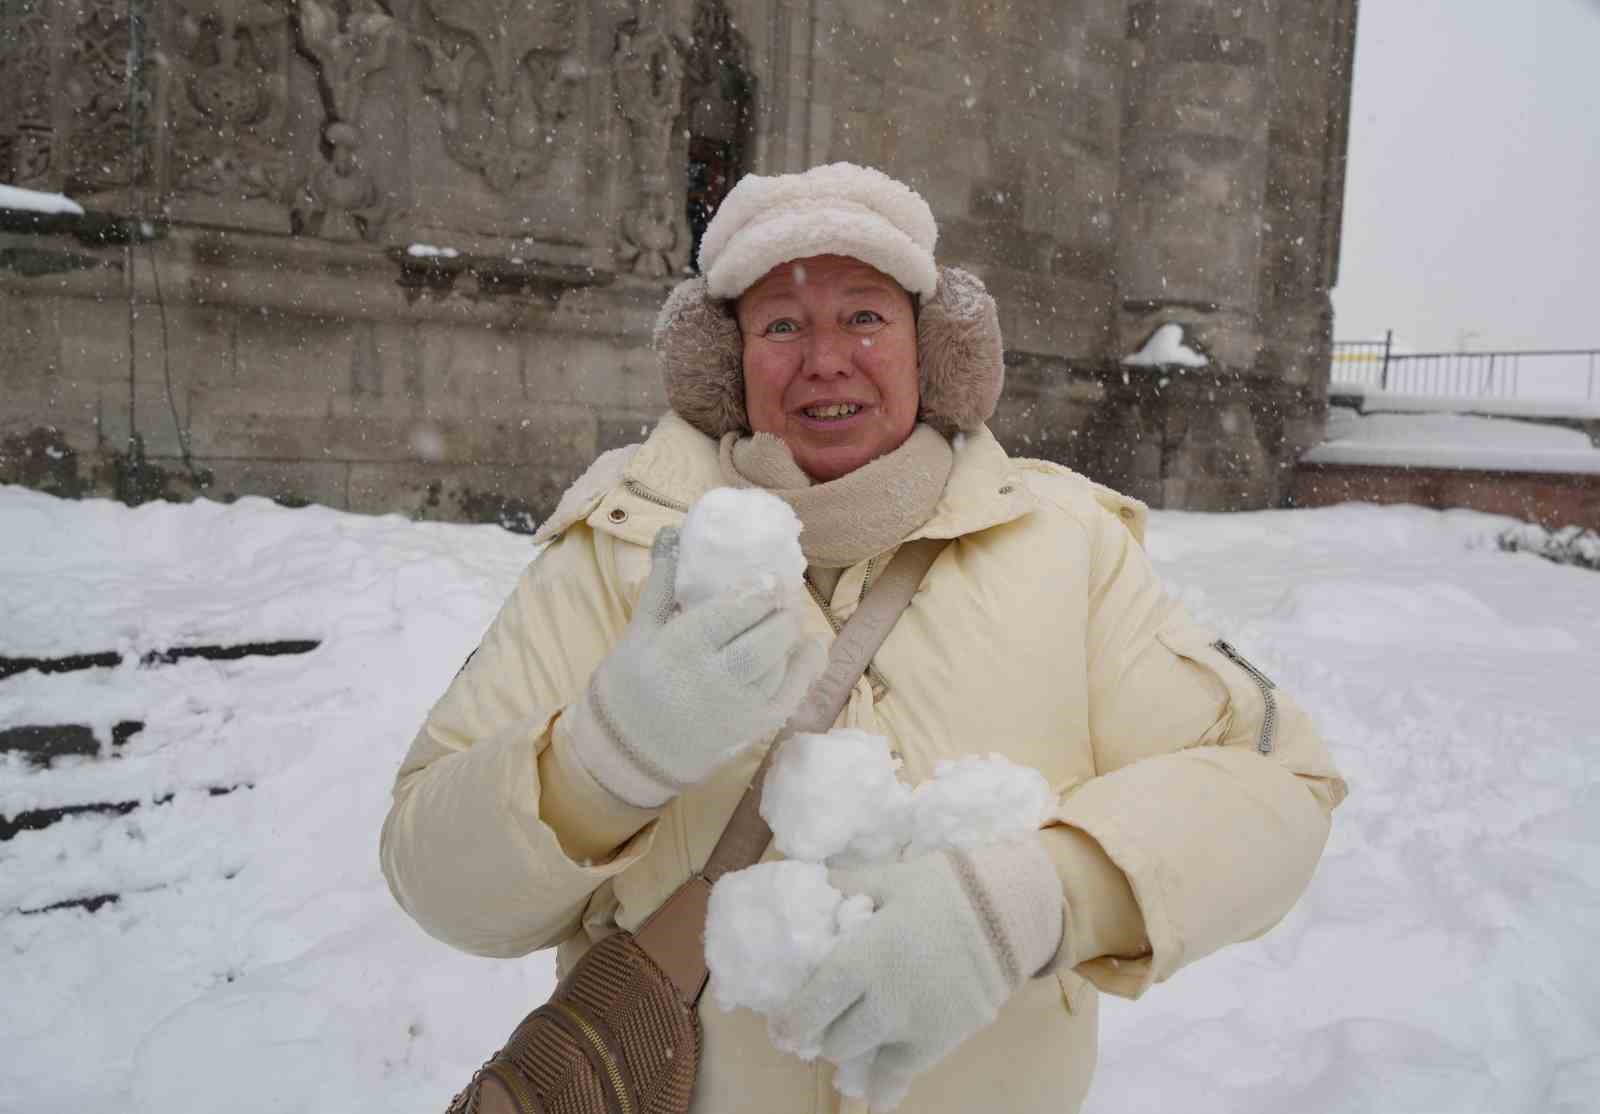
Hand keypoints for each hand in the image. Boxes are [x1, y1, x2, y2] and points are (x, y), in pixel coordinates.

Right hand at [566, 526, 825, 807]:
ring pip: (777, 666)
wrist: (626, 752)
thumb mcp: (639, 631)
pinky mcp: (750, 730)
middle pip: (762, 640)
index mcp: (679, 649)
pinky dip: (806, 670)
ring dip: (792, 636)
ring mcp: (734, 709)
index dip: (759, 592)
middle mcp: (711, 680)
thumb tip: (674, 532)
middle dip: (782, 612)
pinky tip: (813, 648)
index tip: (772, 576)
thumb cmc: (629, 684)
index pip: (732, 614)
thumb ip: (663, 582)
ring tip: (792, 614)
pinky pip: (788, 697)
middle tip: (788, 591)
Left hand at [768, 837, 1066, 1111]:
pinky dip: (884, 1086)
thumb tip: (812, 883)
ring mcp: (911, 1027)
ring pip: (860, 1056)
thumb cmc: (946, 889)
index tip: (780, 1028)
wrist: (1010, 913)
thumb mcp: (890, 878)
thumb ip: (847, 886)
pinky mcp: (939, 1042)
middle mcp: (881, 1002)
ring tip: (850, 1036)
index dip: (790, 1022)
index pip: (810, 1005)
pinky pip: (899, 1077)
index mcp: (861, 960)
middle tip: (820, 1021)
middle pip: (833, 1038)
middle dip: (821, 1032)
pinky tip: (876, 1095)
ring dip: (850, 1048)